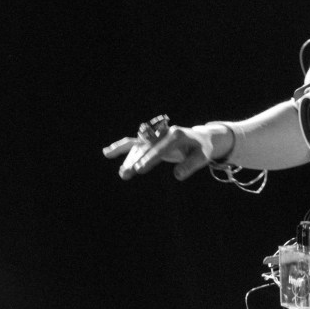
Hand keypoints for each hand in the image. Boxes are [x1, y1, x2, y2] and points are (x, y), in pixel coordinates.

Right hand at [102, 125, 218, 180]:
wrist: (201, 138)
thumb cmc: (202, 149)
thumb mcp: (202, 157)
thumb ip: (191, 165)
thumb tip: (177, 176)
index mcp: (177, 135)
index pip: (161, 148)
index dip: (150, 158)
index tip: (140, 168)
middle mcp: (164, 132)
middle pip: (147, 147)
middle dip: (136, 160)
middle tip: (126, 174)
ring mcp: (156, 135)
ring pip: (139, 146)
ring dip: (129, 159)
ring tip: (122, 174)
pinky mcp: (151, 140)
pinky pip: (135, 143)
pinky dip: (122, 147)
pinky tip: (107, 152)